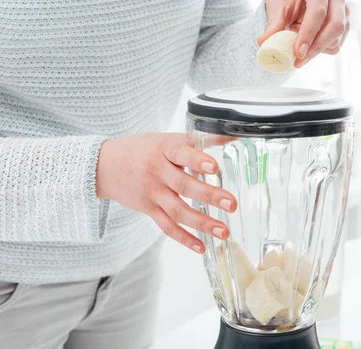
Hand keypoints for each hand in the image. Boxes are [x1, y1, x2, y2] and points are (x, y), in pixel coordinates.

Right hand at [96, 133, 236, 252]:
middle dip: (210, 195)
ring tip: (223, 231)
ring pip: (178, 210)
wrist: (105, 166)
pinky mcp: (148, 209)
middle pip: (184, 185)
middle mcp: (158, 172)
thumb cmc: (144, 149)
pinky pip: (166, 226)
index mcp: (165, 149)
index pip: (181, 154)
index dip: (197, 160)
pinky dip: (184, 238)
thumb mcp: (169, 139)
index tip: (215, 166)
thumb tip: (232, 136)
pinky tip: (201, 246)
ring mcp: (152, 193)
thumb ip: (201, 140)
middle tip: (231, 204)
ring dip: (202, 223)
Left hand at [257, 0, 348, 67]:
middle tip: (298, 61)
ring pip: (336, 38)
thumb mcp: (277, 7)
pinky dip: (319, 50)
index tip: (297, 52)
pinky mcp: (346, 25)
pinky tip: (308, 41)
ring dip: (316, 49)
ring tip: (297, 41)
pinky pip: (336, 46)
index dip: (308, 34)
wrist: (296, 1)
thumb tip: (264, 42)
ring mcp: (345, 10)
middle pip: (335, 26)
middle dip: (316, 47)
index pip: (318, 11)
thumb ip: (273, 24)